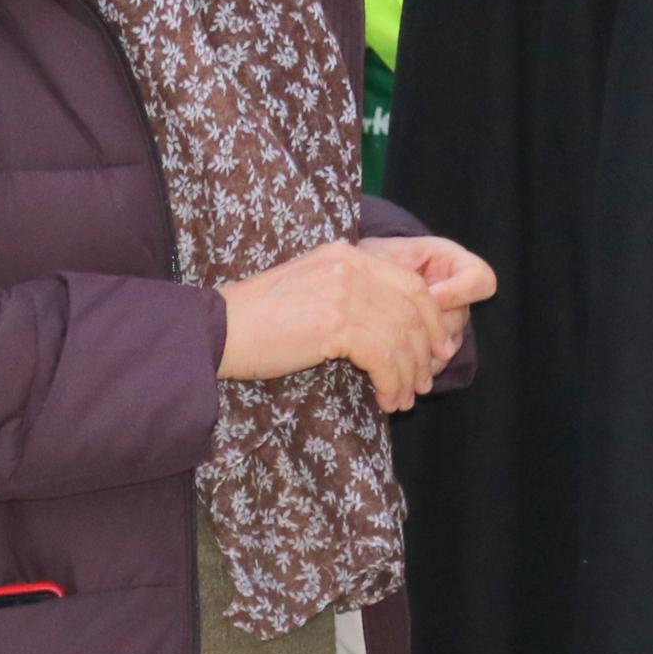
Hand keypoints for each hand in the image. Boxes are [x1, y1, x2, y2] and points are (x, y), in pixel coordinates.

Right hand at [217, 236, 489, 411]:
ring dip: (408, 373)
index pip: (410, 284)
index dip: (431, 319)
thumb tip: (395, 331)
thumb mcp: (312, 292)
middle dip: (425, 349)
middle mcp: (351, 266)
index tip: (438, 348)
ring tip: (403, 399)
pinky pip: (383, 356)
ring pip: (401, 336)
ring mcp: (344, 291)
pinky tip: (385, 398)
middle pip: (413, 309)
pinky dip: (390, 381)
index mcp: (347, 255)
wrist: (214, 330)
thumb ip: (352, 297)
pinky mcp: (336, 322)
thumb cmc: (257, 322)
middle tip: (425, 381)